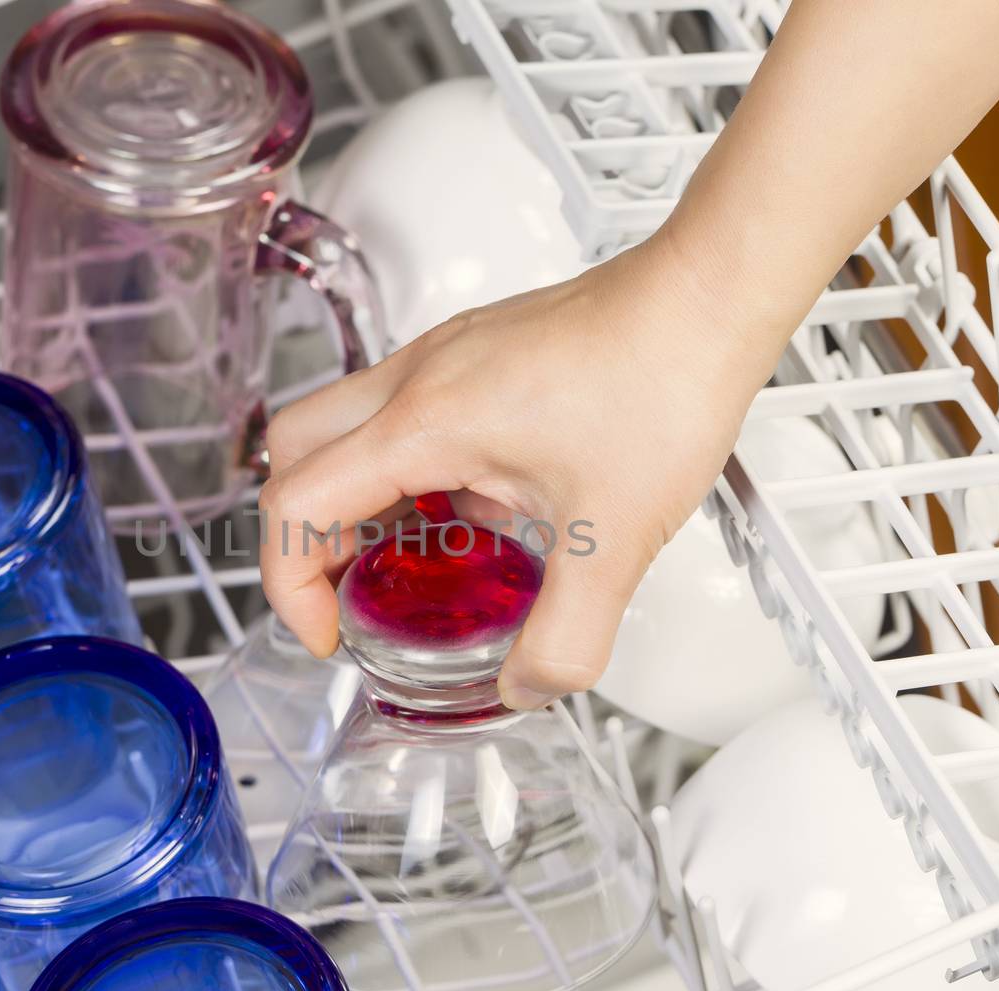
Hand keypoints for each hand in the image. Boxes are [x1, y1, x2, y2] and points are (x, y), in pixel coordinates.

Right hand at [258, 230, 781, 707]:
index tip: (328, 633)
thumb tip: (528, 687)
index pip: (295, 505)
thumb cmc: (662, 380)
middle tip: (347, 594)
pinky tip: (467, 509)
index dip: (290, 586)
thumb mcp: (614, 542)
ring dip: (350, 501)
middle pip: (291, 454)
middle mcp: (415, 379)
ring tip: (404, 563)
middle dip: (300, 538)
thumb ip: (566, 638)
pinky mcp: (473, 354)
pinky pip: (396, 414)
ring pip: (340, 429)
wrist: (707, 295)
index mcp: (423, 423)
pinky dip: (400, 472)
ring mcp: (440, 359)